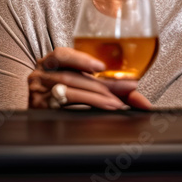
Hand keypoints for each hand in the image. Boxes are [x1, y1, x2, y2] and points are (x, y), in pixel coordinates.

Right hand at [28, 47, 152, 110]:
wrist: (41, 126)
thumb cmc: (66, 98)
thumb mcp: (85, 86)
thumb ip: (111, 88)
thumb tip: (142, 102)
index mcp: (49, 64)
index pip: (61, 54)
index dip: (81, 59)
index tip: (101, 67)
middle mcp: (40, 76)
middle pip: (71, 76)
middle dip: (102, 83)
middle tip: (127, 87)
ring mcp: (38, 93)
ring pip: (68, 90)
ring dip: (96, 96)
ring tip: (116, 102)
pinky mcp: (40, 108)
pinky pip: (64, 104)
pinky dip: (87, 104)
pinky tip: (102, 107)